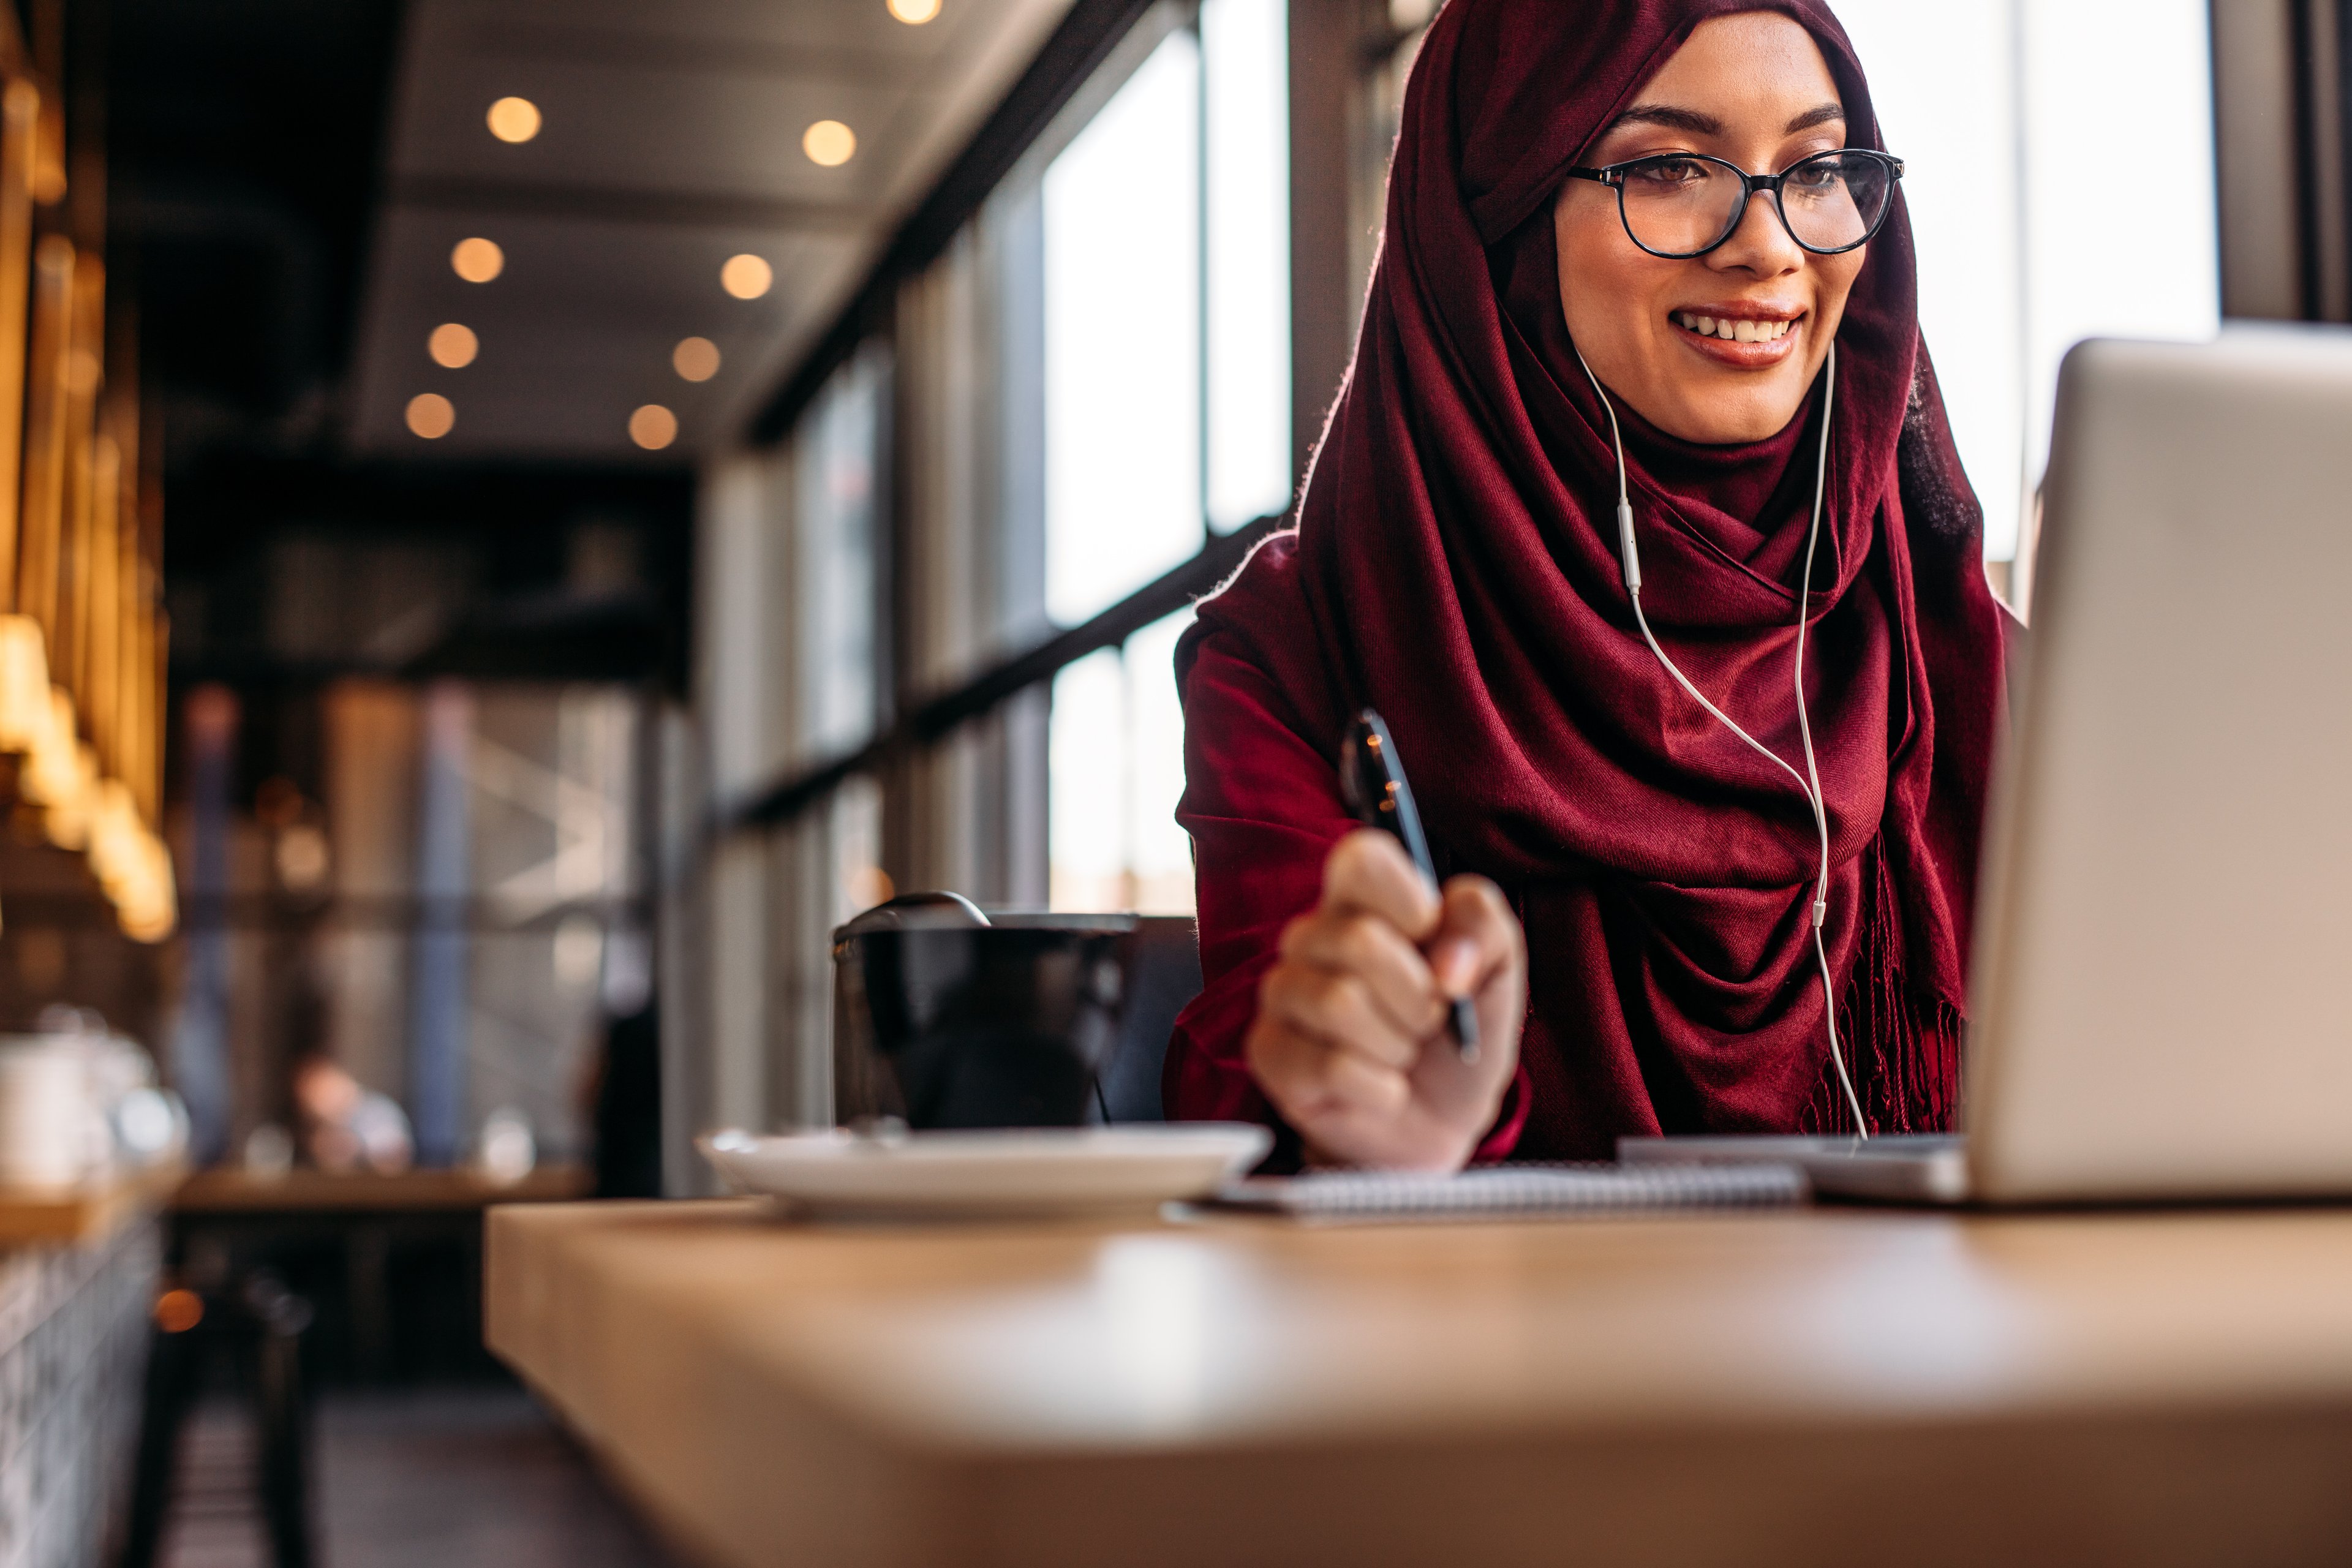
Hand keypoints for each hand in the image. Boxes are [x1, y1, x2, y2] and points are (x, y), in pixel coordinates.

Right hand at [1245, 830, 1525, 1170]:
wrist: (1441, 1121)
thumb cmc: (1461, 1032)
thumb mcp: (1498, 969)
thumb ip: (1483, 927)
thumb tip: (1447, 963)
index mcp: (1361, 899)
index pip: (1359, 858)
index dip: (1406, 899)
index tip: (1433, 938)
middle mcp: (1310, 937)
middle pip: (1358, 940)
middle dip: (1420, 996)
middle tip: (1429, 1019)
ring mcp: (1282, 995)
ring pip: (1340, 1003)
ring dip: (1397, 1043)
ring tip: (1402, 1053)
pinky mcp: (1268, 1054)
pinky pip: (1331, 1066)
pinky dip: (1380, 1087)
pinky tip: (1382, 1089)